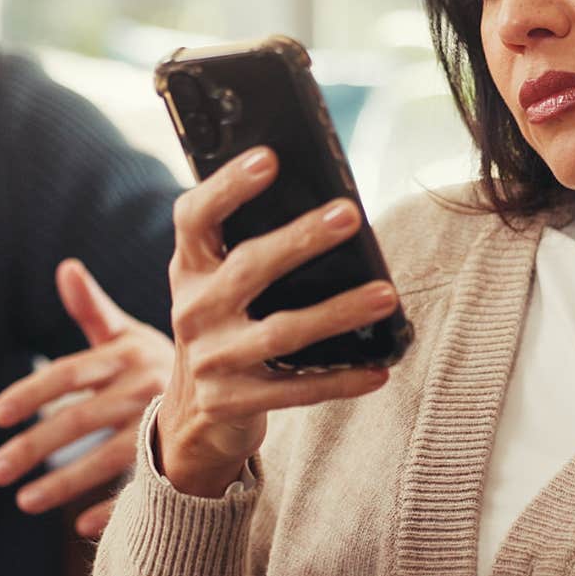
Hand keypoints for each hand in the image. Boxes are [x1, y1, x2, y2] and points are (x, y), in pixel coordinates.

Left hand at [0, 258, 174, 535]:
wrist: (232, 388)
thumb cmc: (160, 362)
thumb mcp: (129, 335)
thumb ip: (93, 309)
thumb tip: (66, 268)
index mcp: (128, 355)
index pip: (71, 373)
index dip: (33, 391)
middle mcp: (145, 387)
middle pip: (82, 419)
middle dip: (35, 446)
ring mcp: (165, 423)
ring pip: (110, 456)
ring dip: (66, 482)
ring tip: (25, 502)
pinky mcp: (182, 455)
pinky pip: (145, 484)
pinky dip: (115, 505)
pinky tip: (80, 525)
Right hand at [157, 146, 397, 497]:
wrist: (193, 418)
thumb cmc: (223, 328)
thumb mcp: (215, 286)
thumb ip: (244, 247)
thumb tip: (325, 208)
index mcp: (189, 269)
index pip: (195, 217)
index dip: (228, 186)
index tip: (269, 158)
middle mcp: (193, 311)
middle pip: (248, 268)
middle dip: (300, 239)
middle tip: (349, 214)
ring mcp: (212, 360)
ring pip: (281, 332)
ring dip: (338, 312)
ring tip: (385, 295)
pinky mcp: (234, 402)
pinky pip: (297, 390)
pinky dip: (341, 379)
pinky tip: (379, 368)